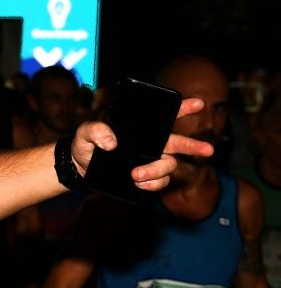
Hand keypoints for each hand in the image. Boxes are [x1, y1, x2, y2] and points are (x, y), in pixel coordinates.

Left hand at [69, 99, 210, 192]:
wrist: (79, 168)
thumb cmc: (86, 145)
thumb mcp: (85, 133)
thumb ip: (96, 131)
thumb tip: (112, 142)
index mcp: (141, 129)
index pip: (165, 116)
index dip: (182, 108)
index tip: (197, 103)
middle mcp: (150, 144)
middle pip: (179, 143)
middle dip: (194, 146)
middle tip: (208, 149)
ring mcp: (149, 161)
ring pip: (168, 165)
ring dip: (156, 171)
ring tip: (135, 174)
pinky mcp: (145, 178)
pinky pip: (159, 182)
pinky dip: (151, 184)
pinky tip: (139, 183)